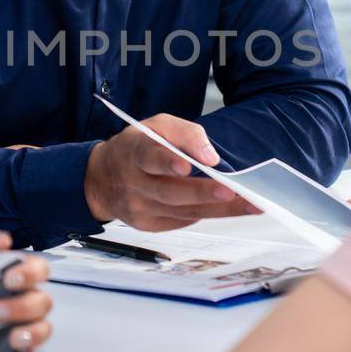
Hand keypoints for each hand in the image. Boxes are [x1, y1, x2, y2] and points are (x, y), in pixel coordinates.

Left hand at [0, 226, 53, 351]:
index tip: (9, 279)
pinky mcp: (14, 347)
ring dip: (32, 333)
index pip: (39, 270)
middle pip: (42, 302)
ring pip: (43, 329)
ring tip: (12, 337)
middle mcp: (26, 298)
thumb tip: (2, 240)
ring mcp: (22, 324)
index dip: (30, 274)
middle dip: (22, 307)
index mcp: (20, 273)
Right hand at [83, 113, 259, 231]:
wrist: (101, 180)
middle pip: (171, 192)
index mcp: (133, 152)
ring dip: (219, 209)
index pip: (149, 157)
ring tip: (249, 204)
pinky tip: (227, 208)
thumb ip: (184, 133)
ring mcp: (138, 208)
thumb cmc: (136, 147)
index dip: (167, 161)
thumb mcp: (156, 126)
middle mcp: (133, 183)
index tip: (186, 166)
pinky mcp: (146, 225)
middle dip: (204, 192)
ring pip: (183, 211)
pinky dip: (206, 214)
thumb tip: (211, 157)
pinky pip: (181, 221)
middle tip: (232, 191)